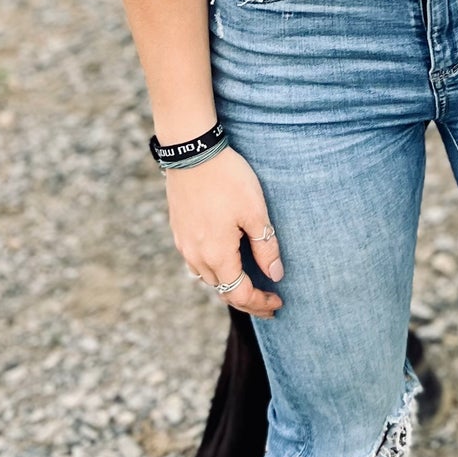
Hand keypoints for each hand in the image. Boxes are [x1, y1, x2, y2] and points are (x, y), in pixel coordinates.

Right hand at [165, 145, 283, 317]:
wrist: (192, 153)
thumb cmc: (228, 179)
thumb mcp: (255, 211)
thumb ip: (265, 246)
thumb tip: (276, 275)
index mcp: (216, 255)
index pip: (239, 294)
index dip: (260, 303)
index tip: (278, 303)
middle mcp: (195, 256)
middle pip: (222, 290)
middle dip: (247, 299)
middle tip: (269, 301)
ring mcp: (184, 244)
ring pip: (208, 278)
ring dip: (229, 285)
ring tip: (250, 284)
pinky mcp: (179, 231)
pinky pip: (197, 262)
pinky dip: (215, 269)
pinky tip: (227, 260)